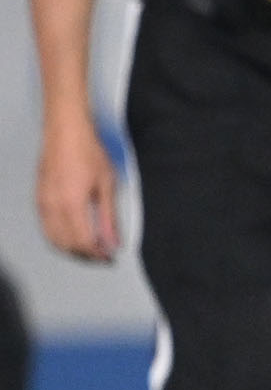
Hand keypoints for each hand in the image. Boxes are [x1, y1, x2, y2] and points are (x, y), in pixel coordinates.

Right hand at [37, 108, 118, 263]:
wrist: (66, 132)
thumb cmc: (89, 153)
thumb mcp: (107, 185)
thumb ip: (109, 217)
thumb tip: (113, 241)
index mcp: (71, 205)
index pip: (83, 242)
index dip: (97, 254)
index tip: (110, 257)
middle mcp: (52, 208)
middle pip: (66, 245)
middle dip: (85, 254)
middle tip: (102, 254)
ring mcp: (42, 204)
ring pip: (53, 239)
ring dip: (71, 248)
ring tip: (91, 247)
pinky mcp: (38, 199)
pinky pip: (46, 228)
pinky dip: (59, 237)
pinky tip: (74, 234)